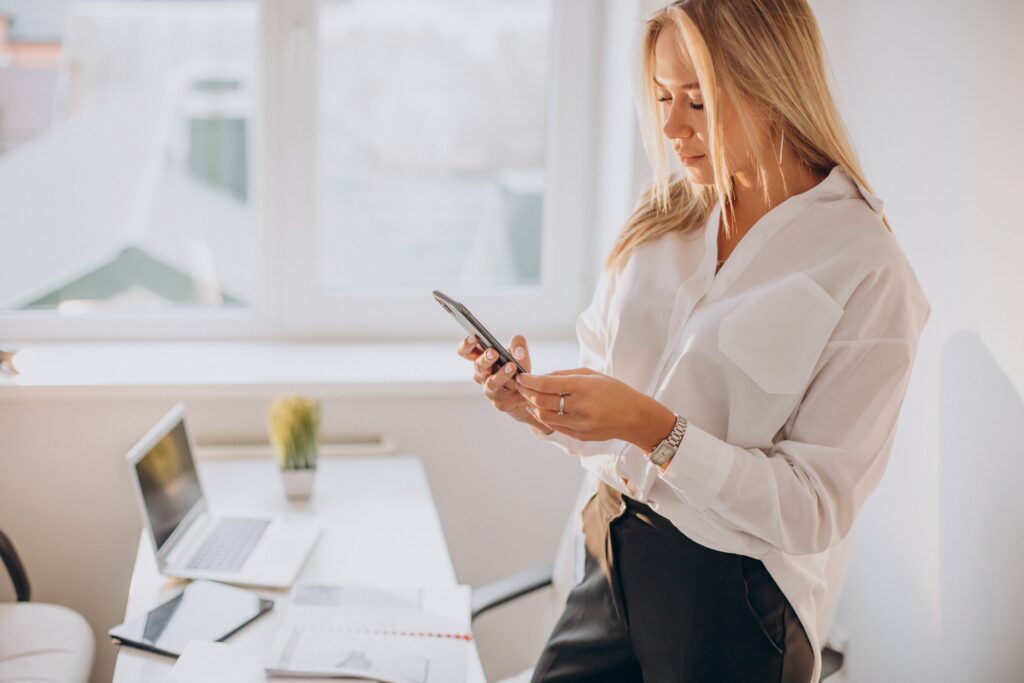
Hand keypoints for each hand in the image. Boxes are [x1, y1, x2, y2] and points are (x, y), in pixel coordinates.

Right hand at [455, 334, 553, 436]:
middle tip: (494, 352)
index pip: (466, 352)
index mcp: (481, 359)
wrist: (528, 392)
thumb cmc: (517, 368)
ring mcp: (489, 390)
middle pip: (478, 366)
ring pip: (492, 383)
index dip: (467, 345)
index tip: (474, 337)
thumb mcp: (519, 352)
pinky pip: (507, 397)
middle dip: (486, 359)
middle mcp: (481, 375)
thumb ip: (518, 345)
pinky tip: (524, 387)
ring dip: (501, 375)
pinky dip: (517, 391)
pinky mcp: (500, 403)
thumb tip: (518, 353)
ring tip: (512, 367)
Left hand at [514, 367, 675, 450]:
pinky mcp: (579, 435)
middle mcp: (581, 406)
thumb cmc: (613, 391)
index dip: (529, 381)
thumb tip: (539, 377)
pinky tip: (541, 408)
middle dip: (526, 392)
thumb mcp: (591, 375)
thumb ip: (563, 375)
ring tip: (529, 397)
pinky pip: (554, 425)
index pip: (546, 384)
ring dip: (532, 405)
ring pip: (544, 415)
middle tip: (521, 386)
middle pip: (541, 401)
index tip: (521, 376)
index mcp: (584, 387)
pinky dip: (544, 416)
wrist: (634, 417)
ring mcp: (580, 423)